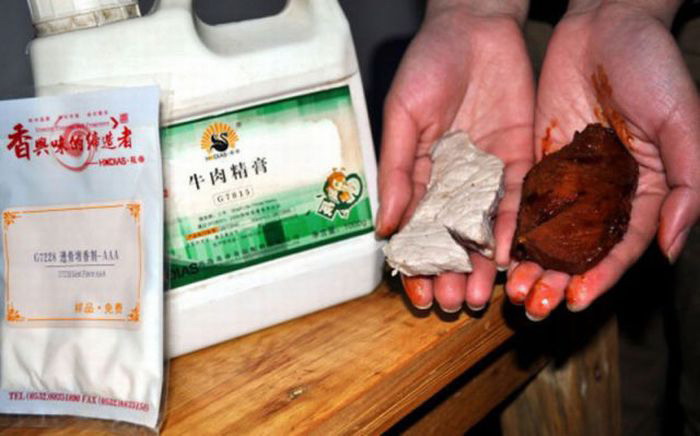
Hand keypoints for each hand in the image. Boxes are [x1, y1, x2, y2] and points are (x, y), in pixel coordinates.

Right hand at [377, 1, 534, 311]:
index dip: (416, 263)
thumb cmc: (429, 65)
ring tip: (479, 295)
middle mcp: (454, 182)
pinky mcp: (520, 159)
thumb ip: (396, 169)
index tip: (417, 293)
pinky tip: (506, 257)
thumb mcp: (404, 116)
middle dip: (452, 272)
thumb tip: (385, 223)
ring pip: (485, 229)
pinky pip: (517, 201)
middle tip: (452, 302)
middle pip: (453, 238)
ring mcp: (488, 174)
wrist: (477, 27)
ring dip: (482, 264)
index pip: (417, 229)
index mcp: (420, 175)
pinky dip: (512, 230)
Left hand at [506, 1, 699, 319]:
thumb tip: (672, 246)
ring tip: (511, 291)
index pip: (622, 248)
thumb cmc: (653, 67)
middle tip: (534, 306)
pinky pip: (525, 203)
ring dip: (532, 265)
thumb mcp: (682, 122)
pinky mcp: (539, 164)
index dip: (601, 277)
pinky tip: (495, 252)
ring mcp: (571, 182)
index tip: (576, 300)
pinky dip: (512, 230)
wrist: (604, 25)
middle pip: (581, 251)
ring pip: (550, 235)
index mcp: (647, 192)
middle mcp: (607, 195)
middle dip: (559, 281)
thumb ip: (687, 184)